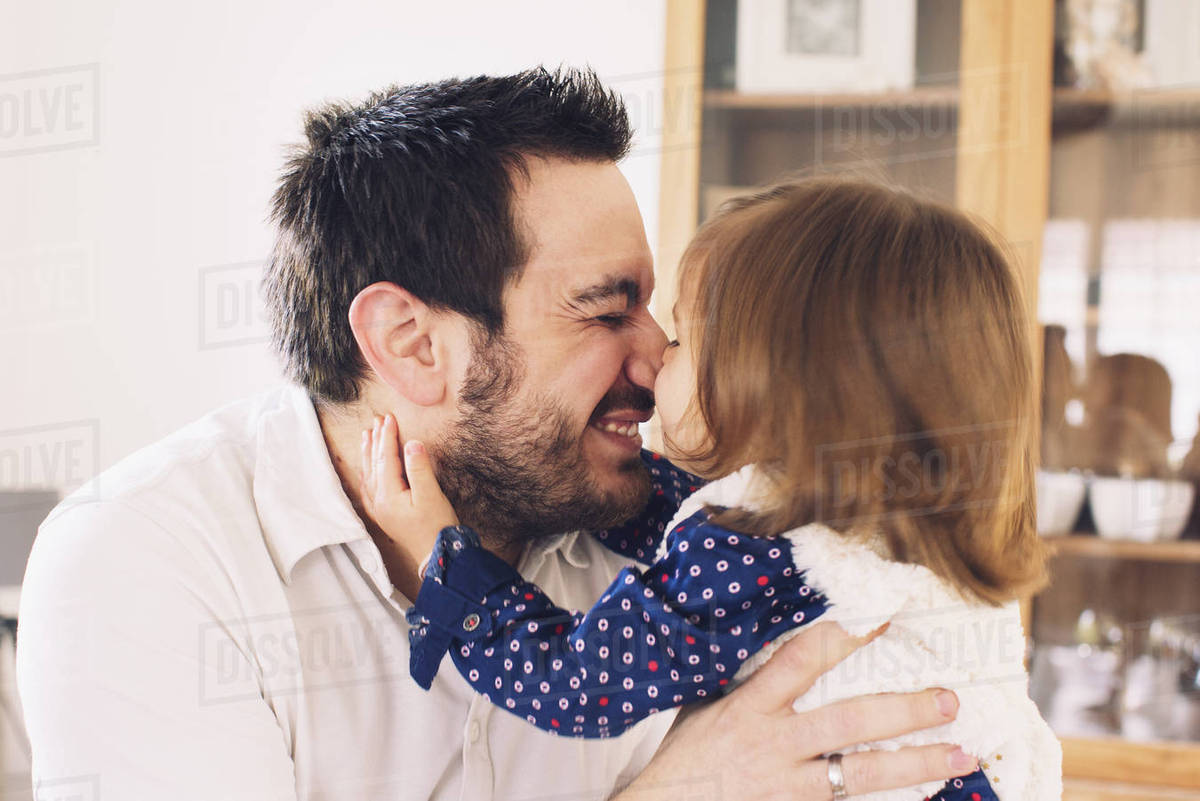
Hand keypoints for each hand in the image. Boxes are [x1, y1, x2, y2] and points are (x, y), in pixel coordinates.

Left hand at [360, 414, 458, 563]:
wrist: (436, 556)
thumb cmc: (436, 527)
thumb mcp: (431, 495)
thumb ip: (419, 468)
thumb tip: (411, 444)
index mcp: (388, 494)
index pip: (386, 458)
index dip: (387, 436)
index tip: (389, 418)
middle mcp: (379, 501)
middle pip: (374, 464)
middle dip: (376, 440)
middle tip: (377, 420)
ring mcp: (379, 509)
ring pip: (369, 474)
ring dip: (368, 453)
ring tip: (367, 436)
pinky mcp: (384, 515)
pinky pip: (369, 488)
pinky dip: (367, 473)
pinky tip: (366, 469)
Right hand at [613, 622, 977, 800]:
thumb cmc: (685, 759)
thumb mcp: (708, 707)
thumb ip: (751, 684)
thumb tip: (791, 648)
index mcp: (749, 707)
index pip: (801, 661)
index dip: (844, 637)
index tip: (883, 619)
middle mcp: (774, 745)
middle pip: (848, 723)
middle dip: (903, 711)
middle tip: (948, 699)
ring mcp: (788, 787)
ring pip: (862, 775)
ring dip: (916, 764)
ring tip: (961, 753)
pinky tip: (925, 795)